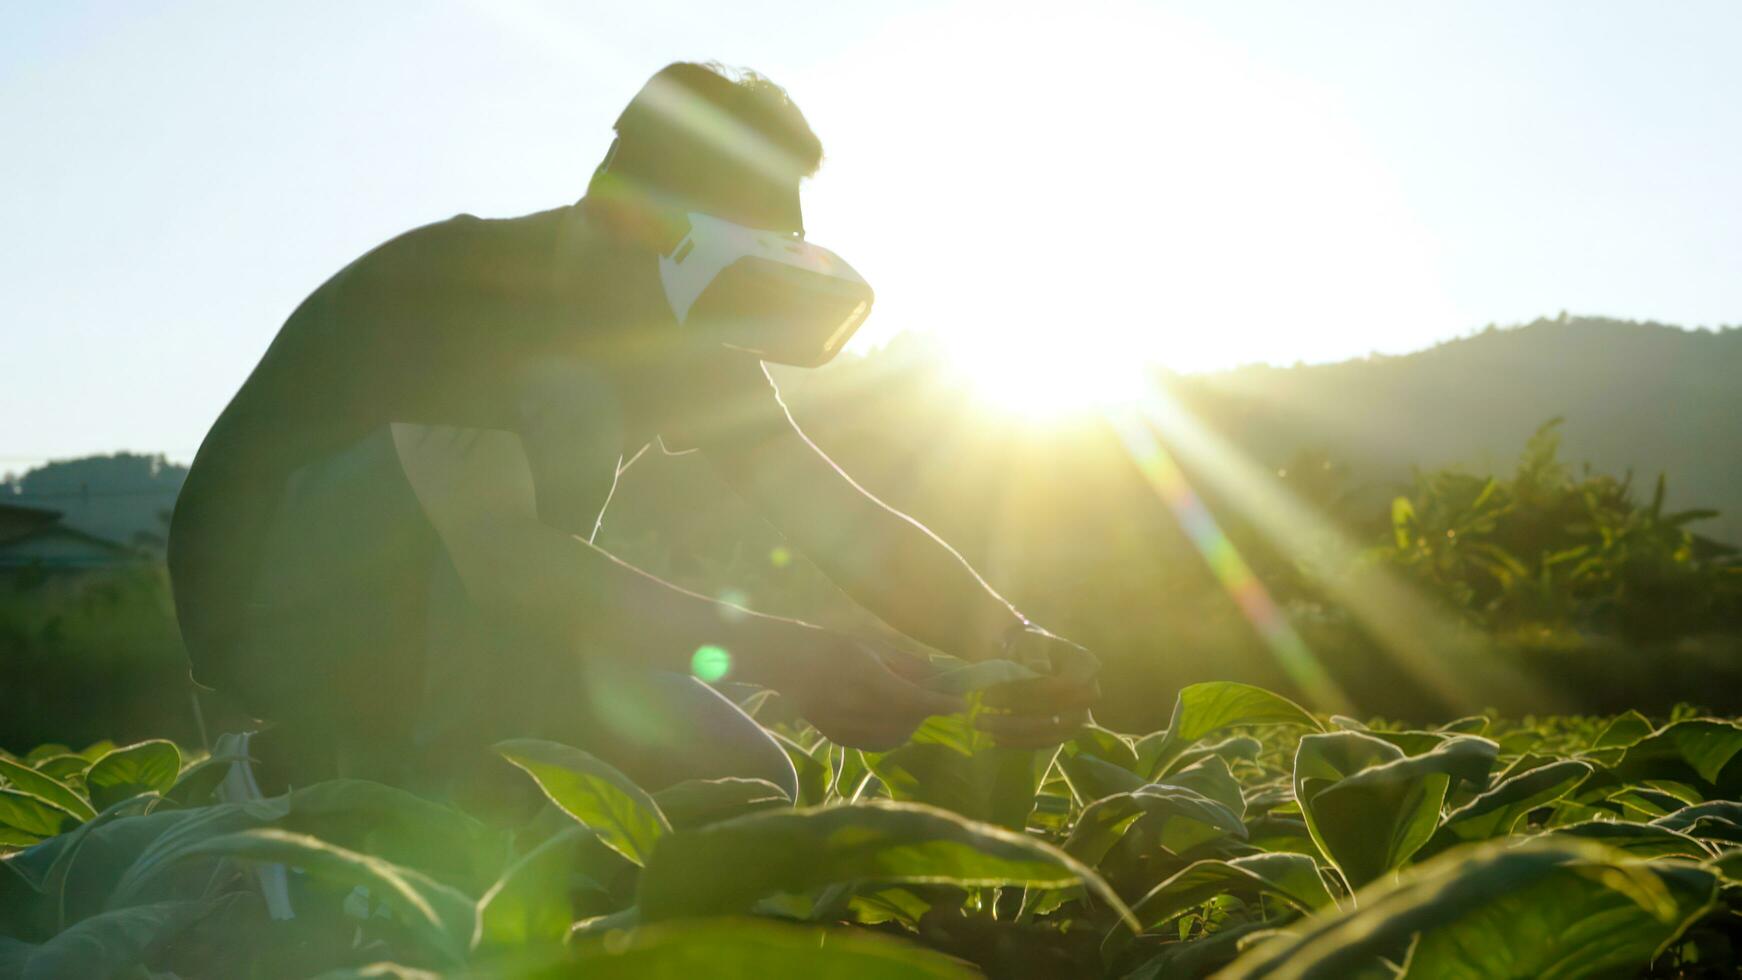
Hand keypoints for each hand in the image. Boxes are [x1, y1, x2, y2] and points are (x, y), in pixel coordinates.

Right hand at [768, 627, 964, 750]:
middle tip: (932, 696)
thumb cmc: (830, 643)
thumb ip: (907, 663)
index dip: (941, 704)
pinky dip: (892, 733)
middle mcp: (856, 707)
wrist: (785, 661)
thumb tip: (940, 676)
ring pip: (895, 737)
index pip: (914, 700)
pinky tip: (890, 717)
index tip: (961, 703)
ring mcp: (845, 727)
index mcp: (866, 677)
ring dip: (911, 724)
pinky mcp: (838, 738)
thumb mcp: (872, 644)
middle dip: (926, 711)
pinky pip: (877, 743)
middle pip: (908, 721)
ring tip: (910, 705)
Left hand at [974, 626, 1101, 747]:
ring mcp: (1081, 716)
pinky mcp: (1067, 732)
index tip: (991, 694)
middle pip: (1056, 712)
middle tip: (979, 715)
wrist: (1037, 658)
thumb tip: (1040, 667)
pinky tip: (996, 737)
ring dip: (1013, 731)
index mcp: (1085, 665)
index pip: (1064, 685)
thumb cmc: (1032, 647)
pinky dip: (1020, 741)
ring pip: (1049, 731)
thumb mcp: (1030, 639)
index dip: (1030, 692)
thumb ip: (1033, 650)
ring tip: (983, 726)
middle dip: (1016, 716)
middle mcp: (1090, 692)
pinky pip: (1045, 742)